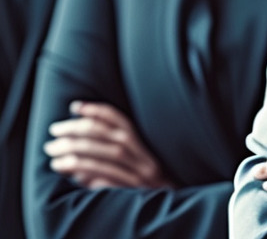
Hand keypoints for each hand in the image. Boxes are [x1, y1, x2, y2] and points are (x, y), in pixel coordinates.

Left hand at [44, 101, 175, 189]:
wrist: (168, 205)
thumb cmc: (145, 182)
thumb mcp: (135, 160)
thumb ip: (113, 150)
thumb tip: (79, 144)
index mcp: (141, 143)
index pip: (119, 120)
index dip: (96, 110)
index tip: (74, 106)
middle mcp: (141, 156)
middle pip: (107, 137)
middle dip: (77, 132)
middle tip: (53, 132)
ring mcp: (138, 176)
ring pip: (104, 159)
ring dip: (75, 156)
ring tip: (53, 157)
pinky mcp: (132, 194)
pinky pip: (107, 183)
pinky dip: (88, 178)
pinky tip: (70, 177)